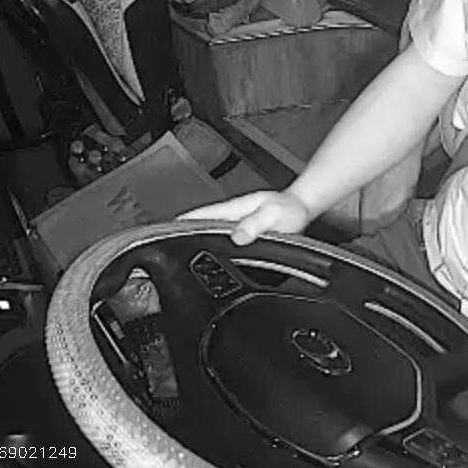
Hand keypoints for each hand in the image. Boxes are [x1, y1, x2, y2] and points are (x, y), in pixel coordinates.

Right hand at [177, 191, 310, 244]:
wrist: (301, 208)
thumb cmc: (289, 208)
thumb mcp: (273, 215)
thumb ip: (255, 224)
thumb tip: (238, 236)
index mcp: (234, 209)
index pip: (202, 214)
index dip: (183, 222)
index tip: (166, 230)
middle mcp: (231, 216)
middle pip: (201, 225)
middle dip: (184, 234)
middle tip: (168, 249)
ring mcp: (235, 224)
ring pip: (210, 233)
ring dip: (198, 242)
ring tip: (183, 257)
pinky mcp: (241, 234)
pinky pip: (222, 241)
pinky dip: (213, 247)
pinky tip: (211, 259)